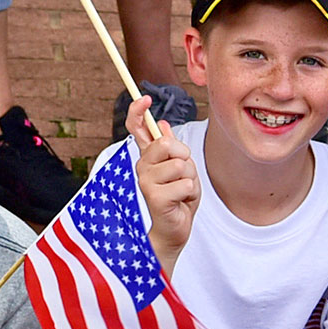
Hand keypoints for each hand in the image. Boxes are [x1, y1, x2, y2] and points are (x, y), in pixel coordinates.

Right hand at [125, 94, 199, 262]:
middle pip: (169, 144)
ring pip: (182, 166)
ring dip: (190, 180)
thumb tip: (162, 124)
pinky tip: (181, 203)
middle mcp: (142, 166)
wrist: (174, 230)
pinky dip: (191, 194)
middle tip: (183, 176)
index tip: (144, 98)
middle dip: (185, 159)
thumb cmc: (177, 199)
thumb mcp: (179, 169)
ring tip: (182, 192)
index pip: (136, 128)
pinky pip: (186, 184)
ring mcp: (145, 181)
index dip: (137, 111)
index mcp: (147, 157)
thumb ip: (171, 149)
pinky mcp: (154, 196)